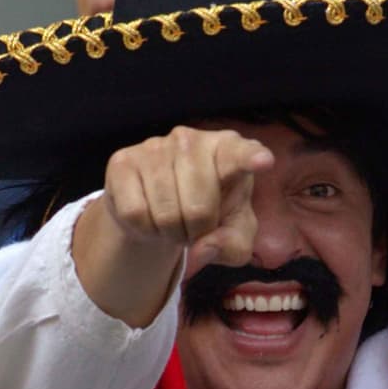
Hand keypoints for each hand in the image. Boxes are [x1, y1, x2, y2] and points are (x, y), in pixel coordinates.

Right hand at [73, 127, 273, 327]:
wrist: (159, 209)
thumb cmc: (208, 216)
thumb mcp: (233, 237)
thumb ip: (234, 246)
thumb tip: (204, 248)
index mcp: (228, 151)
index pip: (241, 154)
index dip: (251, 159)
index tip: (264, 161)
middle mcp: (192, 140)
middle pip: (198, 209)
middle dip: (196, 233)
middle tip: (193, 228)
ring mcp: (155, 146)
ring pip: (165, 214)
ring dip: (170, 234)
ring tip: (172, 223)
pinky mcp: (123, 161)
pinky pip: (136, 214)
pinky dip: (144, 230)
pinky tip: (149, 218)